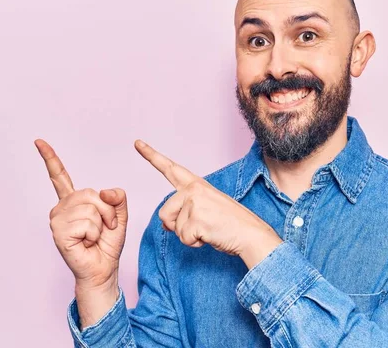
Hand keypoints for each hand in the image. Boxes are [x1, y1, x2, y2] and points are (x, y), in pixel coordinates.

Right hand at [35, 139, 127, 290]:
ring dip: (101, 224)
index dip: (50, 158)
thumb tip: (105, 191)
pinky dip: (94, 234)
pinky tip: (86, 243)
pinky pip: (87, 223)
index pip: (60, 176)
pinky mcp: (58, 233)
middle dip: (107, 211)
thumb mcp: (118, 216)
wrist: (103, 268)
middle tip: (104, 227)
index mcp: (73, 202)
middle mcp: (61, 208)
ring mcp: (57, 220)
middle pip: (91, 193)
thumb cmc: (107, 244)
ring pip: (91, 208)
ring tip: (94, 236)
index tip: (39, 142)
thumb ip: (117, 198)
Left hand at [135, 140, 282, 268]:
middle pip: (164, 213)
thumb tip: (166, 223)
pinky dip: (195, 243)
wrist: (251, 234)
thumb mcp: (205, 210)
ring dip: (188, 236)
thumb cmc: (230, 224)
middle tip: (201, 226)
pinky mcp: (196, 219)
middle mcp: (194, 189)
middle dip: (176, 226)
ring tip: (208, 229)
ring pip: (173, 227)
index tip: (137, 143)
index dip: (151, 156)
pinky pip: (183, 239)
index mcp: (197, 184)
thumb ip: (184, 210)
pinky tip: (210, 235)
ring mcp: (195, 202)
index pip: (170, 168)